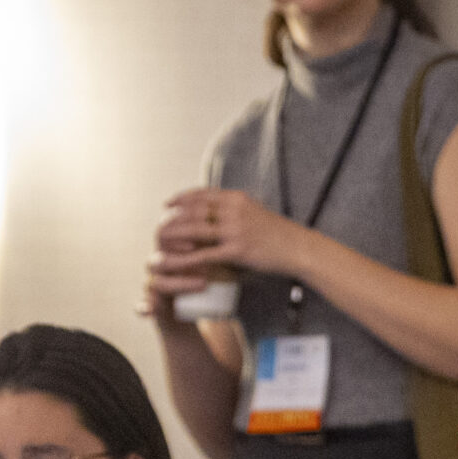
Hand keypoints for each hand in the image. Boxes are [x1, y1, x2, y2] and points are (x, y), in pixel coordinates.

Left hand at [153, 186, 304, 283]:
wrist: (298, 248)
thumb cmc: (279, 234)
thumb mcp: (256, 212)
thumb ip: (236, 210)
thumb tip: (219, 211)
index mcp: (237, 199)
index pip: (202, 194)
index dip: (181, 198)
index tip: (167, 204)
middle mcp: (234, 211)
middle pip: (194, 210)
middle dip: (173, 218)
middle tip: (159, 227)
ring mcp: (235, 230)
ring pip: (195, 230)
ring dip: (173, 236)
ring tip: (159, 244)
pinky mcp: (237, 251)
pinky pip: (204, 255)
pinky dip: (186, 259)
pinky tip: (174, 264)